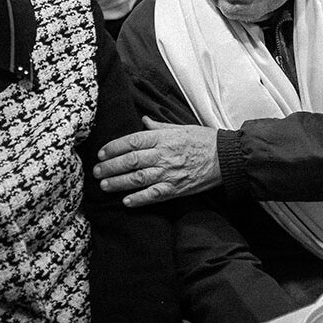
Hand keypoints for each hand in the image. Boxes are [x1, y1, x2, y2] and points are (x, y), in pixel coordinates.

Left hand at [94, 117, 221, 205]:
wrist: (226, 157)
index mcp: (164, 138)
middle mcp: (164, 155)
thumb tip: (142, 120)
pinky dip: (139, 199)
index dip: (114, 147)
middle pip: (131, 161)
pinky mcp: (176, 188)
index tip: (101, 153)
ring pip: (138, 179)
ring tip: (104, 185)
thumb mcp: (181, 127)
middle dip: (110, 166)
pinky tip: (126, 201)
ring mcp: (170, 173)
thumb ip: (159, 126)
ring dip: (118, 183)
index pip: (133, 141)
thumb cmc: (204, 140)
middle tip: (96, 171)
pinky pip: (154, 195)